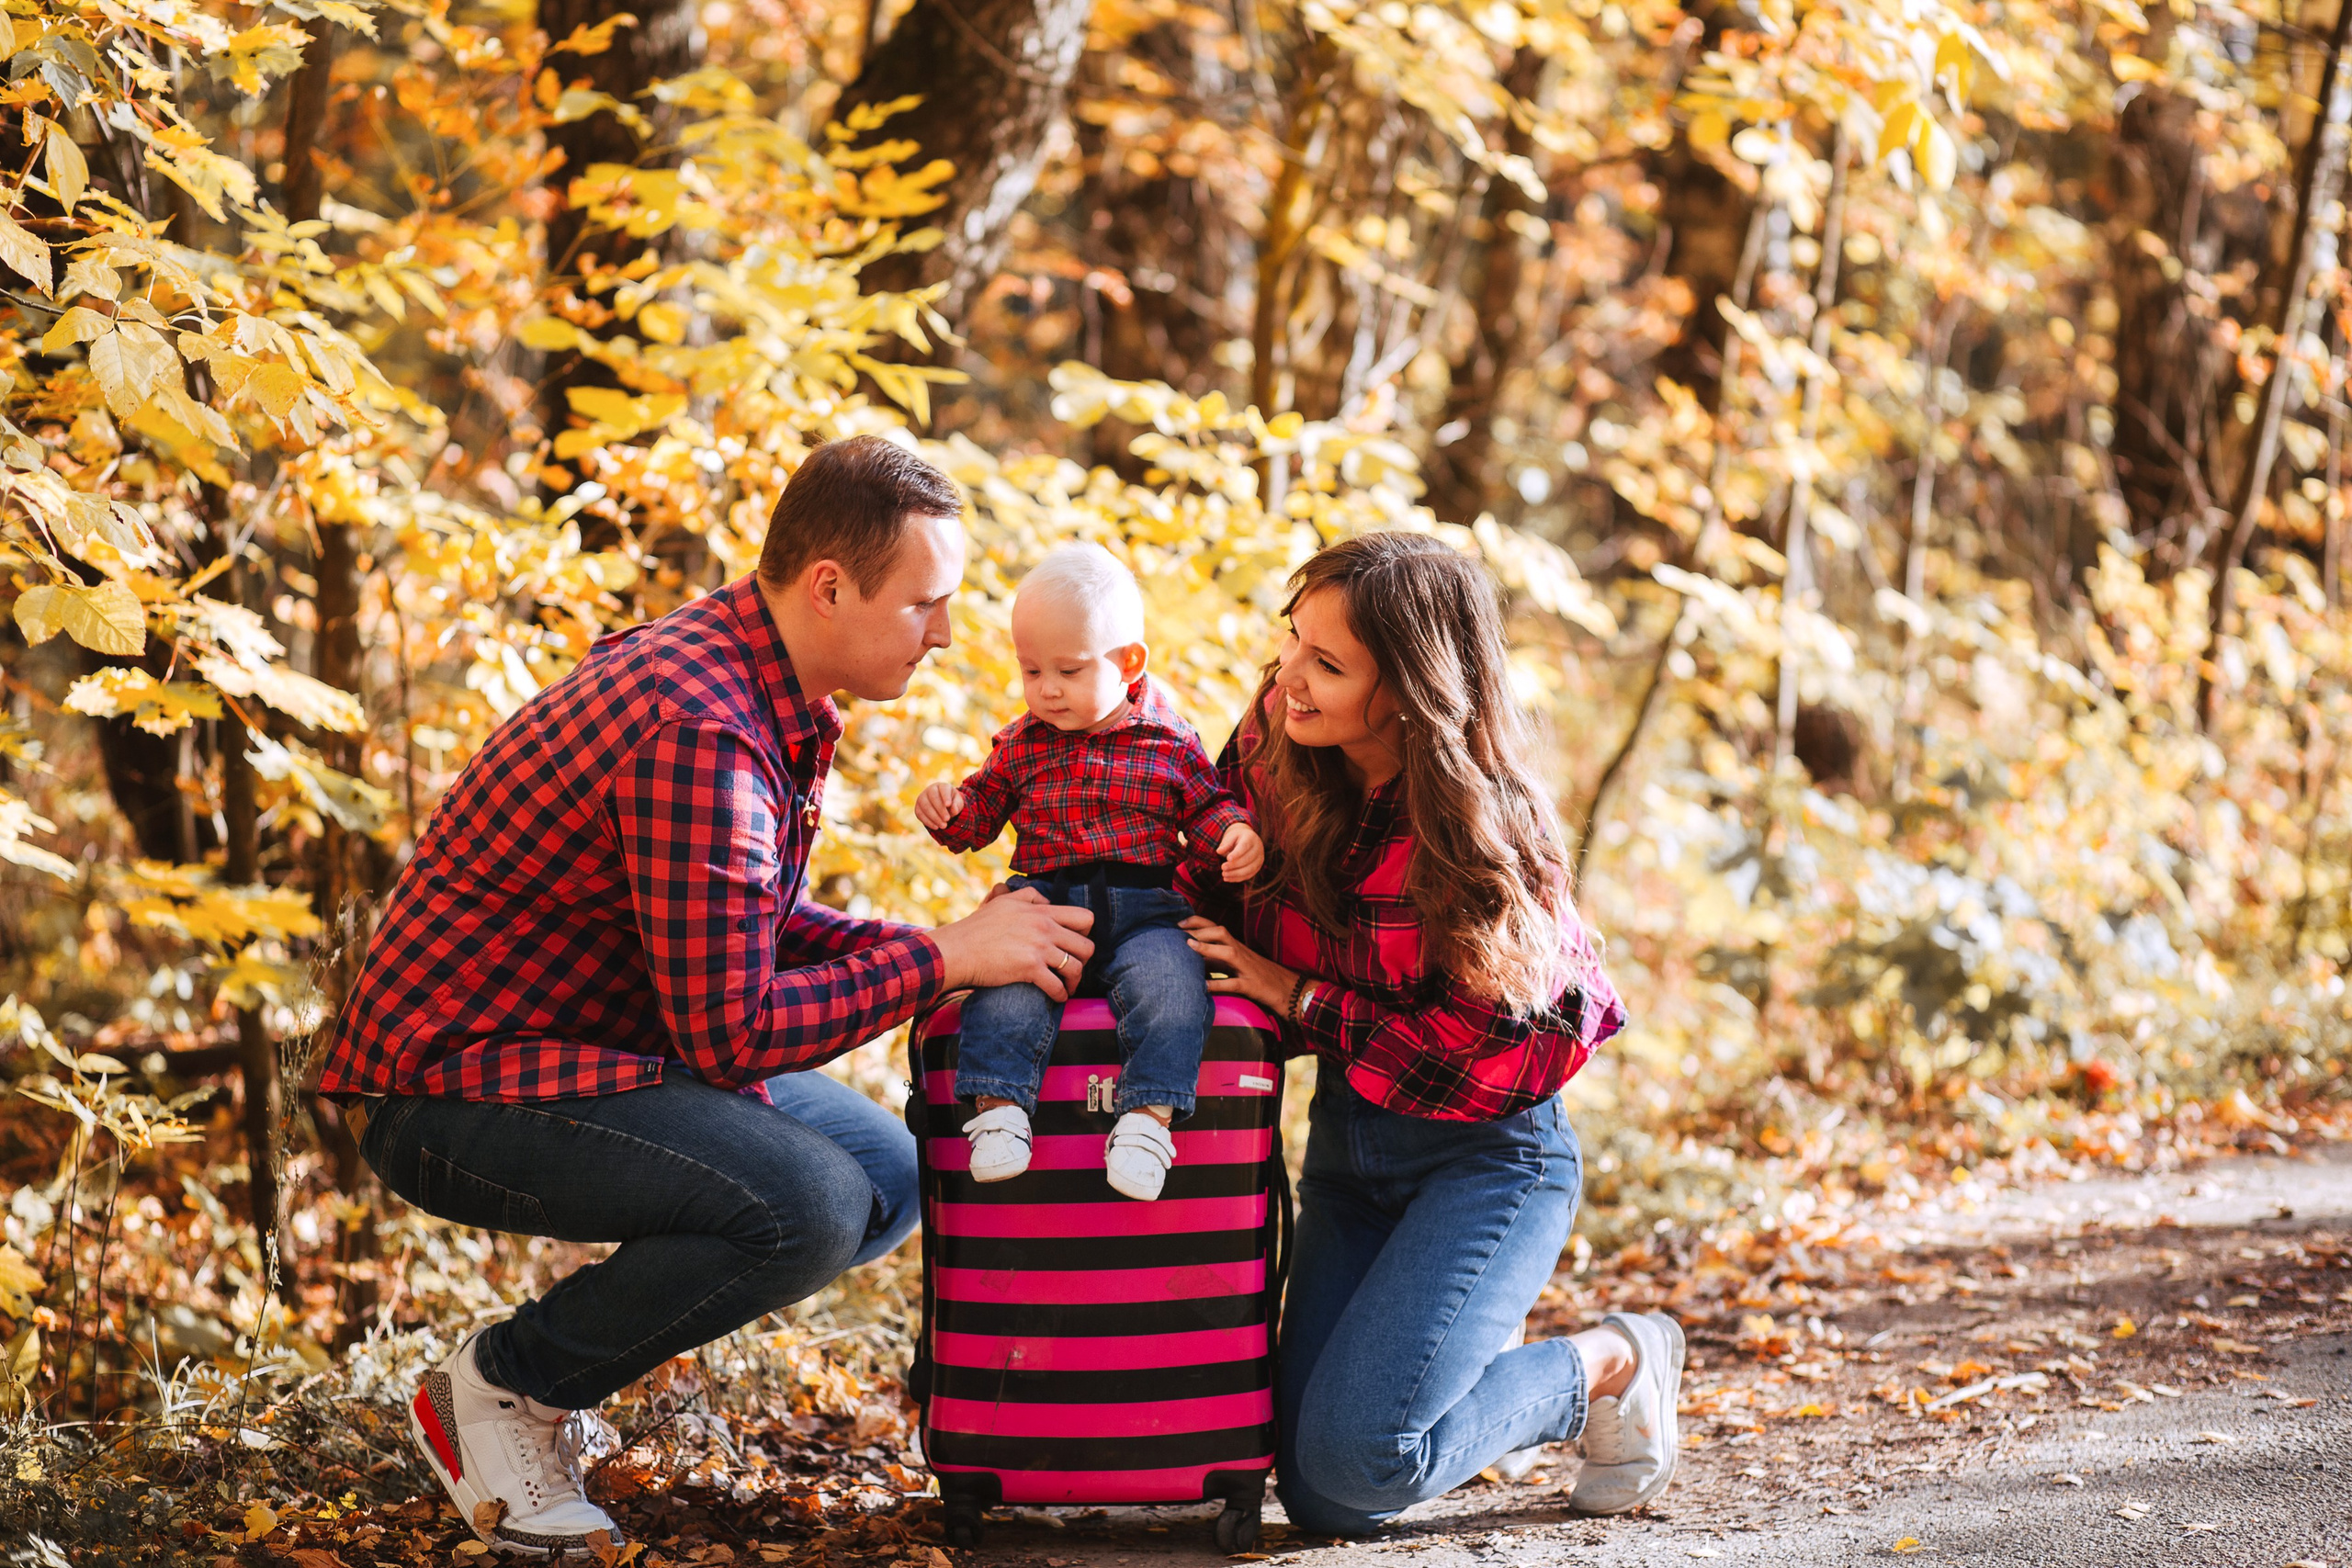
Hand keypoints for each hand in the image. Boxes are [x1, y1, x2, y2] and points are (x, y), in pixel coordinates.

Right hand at [915, 782, 966, 830]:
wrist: (944, 807)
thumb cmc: (952, 803)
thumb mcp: (958, 803)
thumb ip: (957, 805)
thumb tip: (954, 809)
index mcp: (942, 786)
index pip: (943, 789)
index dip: (945, 796)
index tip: (948, 804)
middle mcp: (930, 789)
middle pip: (933, 797)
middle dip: (940, 809)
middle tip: (947, 819)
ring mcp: (922, 798)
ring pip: (925, 806)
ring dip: (934, 817)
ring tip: (943, 826)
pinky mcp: (917, 807)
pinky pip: (920, 814)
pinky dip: (928, 821)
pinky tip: (936, 827)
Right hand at [933, 887, 1095, 1001]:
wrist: (957, 950)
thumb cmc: (977, 928)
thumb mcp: (1003, 901)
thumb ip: (1029, 896)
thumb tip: (1046, 900)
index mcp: (1041, 911)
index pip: (1084, 918)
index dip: (1086, 933)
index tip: (1075, 944)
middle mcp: (1044, 927)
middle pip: (1087, 946)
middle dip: (1083, 960)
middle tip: (1073, 967)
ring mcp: (1039, 947)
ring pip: (1076, 968)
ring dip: (1074, 981)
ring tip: (1067, 986)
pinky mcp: (1030, 968)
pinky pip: (1058, 986)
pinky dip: (1061, 995)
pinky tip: (1056, 997)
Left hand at [1181, 916, 1297, 1014]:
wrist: (1288, 990)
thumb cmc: (1256, 977)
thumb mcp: (1234, 965)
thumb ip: (1214, 960)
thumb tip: (1189, 958)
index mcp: (1236, 946)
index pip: (1215, 927)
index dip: (1197, 922)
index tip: (1177, 922)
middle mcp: (1241, 952)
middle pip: (1221, 932)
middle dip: (1199, 930)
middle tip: (1178, 932)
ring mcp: (1247, 968)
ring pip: (1228, 953)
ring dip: (1208, 948)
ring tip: (1189, 947)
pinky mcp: (1252, 986)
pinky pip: (1234, 984)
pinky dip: (1218, 984)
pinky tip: (1203, 986)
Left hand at [1218, 822, 1264, 881]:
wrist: (1247, 840)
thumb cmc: (1236, 838)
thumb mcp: (1230, 838)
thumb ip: (1225, 845)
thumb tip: (1219, 851)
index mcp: (1251, 838)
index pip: (1245, 846)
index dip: (1237, 854)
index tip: (1228, 859)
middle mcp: (1258, 849)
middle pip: (1247, 859)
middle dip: (1234, 865)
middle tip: (1223, 867)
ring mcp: (1259, 859)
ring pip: (1249, 869)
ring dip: (1236, 874)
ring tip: (1224, 874)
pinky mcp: (1257, 868)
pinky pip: (1248, 875)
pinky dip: (1237, 878)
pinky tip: (1227, 878)